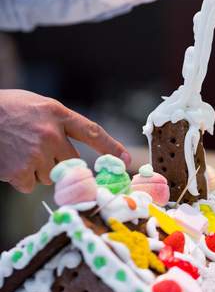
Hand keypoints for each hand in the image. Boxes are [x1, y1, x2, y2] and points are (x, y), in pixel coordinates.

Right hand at [0, 90, 130, 192]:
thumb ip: (59, 123)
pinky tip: (11, 162)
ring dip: (39, 170)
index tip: (126, 160)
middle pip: (72, 163)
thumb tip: (74, 147)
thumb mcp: (39, 106)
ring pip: (51, 176)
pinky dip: (22, 178)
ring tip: (21, 152)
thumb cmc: (9, 109)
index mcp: (57, 114)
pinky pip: (31, 185)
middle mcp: (50, 134)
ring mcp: (35, 154)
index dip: (111, 147)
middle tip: (39, 150)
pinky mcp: (20, 172)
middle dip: (59, 162)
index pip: (92, 132)